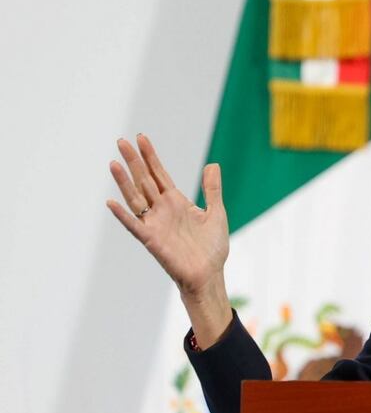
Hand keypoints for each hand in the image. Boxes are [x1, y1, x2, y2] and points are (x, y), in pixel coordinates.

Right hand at [106, 134, 232, 345]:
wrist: (210, 274)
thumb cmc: (212, 248)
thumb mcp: (216, 213)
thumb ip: (212, 190)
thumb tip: (213, 165)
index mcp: (176, 202)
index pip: (159, 174)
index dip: (150, 156)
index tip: (141, 138)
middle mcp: (162, 210)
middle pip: (144, 180)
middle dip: (134, 161)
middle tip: (121, 141)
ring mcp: (155, 224)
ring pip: (136, 198)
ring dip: (124, 182)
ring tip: (114, 163)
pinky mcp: (152, 240)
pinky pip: (134, 225)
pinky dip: (123, 215)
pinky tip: (111, 202)